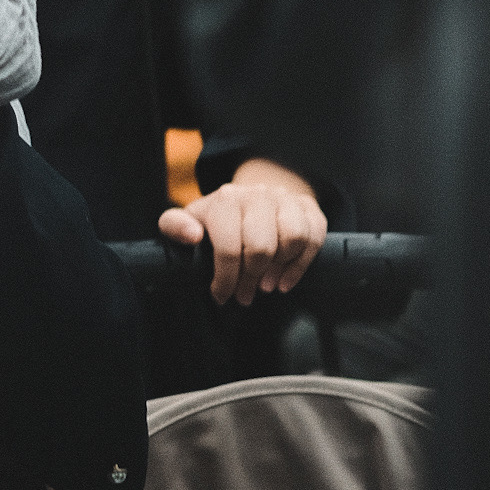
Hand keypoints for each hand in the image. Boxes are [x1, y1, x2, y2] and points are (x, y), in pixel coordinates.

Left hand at [157, 157, 326, 305]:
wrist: (250, 199)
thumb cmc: (218, 218)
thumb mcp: (190, 219)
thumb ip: (174, 225)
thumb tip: (191, 235)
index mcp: (225, 199)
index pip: (229, 248)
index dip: (226, 279)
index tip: (222, 295)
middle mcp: (257, 194)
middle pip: (262, 248)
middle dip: (251, 279)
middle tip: (245, 294)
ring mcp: (285, 199)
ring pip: (293, 238)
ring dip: (280, 269)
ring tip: (266, 285)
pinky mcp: (308, 207)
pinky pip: (314, 236)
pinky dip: (302, 263)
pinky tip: (286, 279)